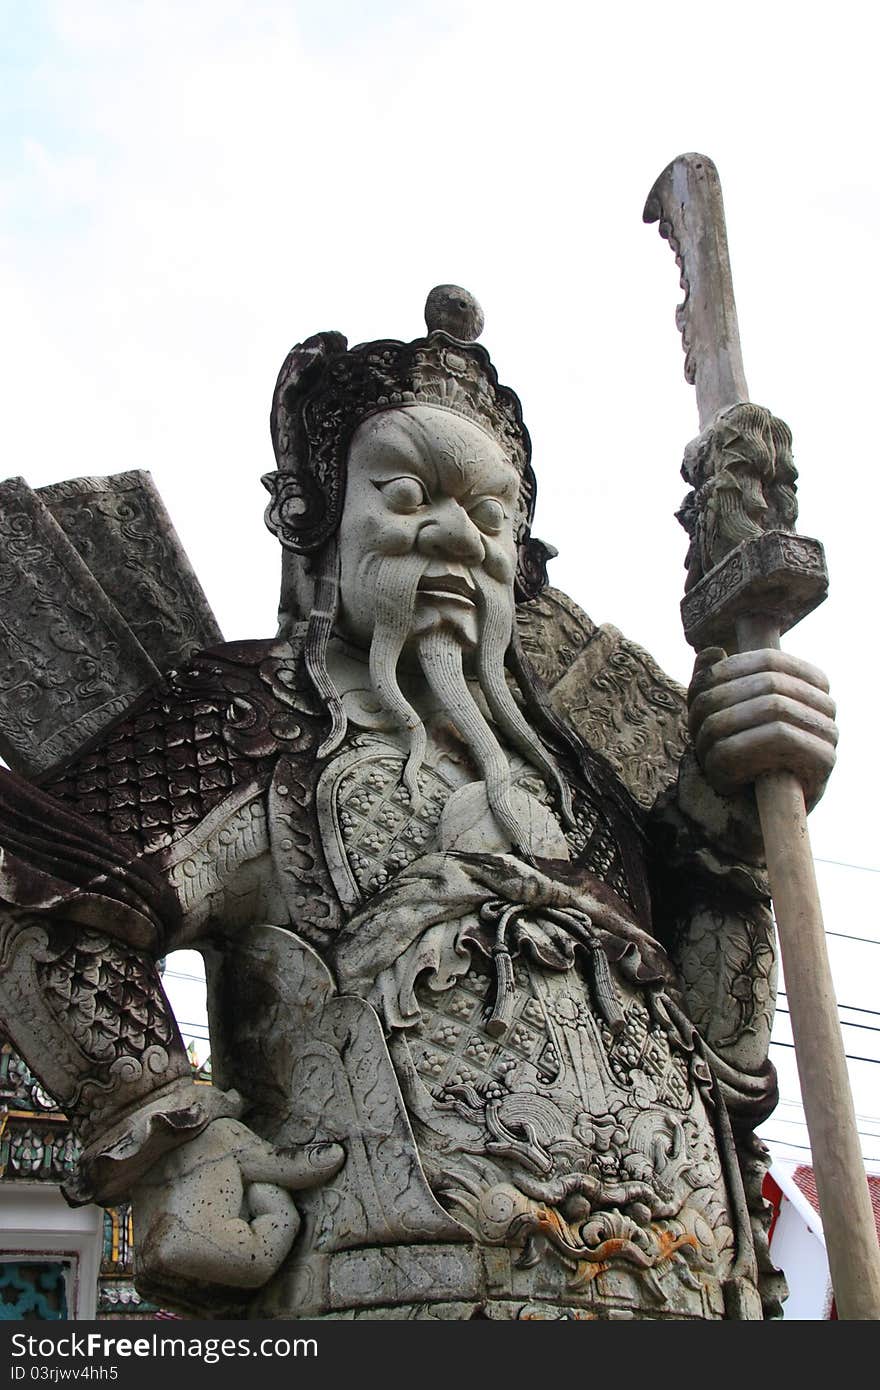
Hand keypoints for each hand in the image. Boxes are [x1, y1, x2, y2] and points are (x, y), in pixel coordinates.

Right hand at [131, 1117, 343, 1309]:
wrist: (148, 1144)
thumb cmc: (199, 1143)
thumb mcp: (248, 1150)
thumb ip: (292, 1166)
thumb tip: (337, 1158)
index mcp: (185, 1247)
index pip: (262, 1263)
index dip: (273, 1221)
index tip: (256, 1187)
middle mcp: (164, 1276)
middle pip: (247, 1282)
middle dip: (259, 1239)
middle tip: (242, 1199)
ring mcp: (156, 1285)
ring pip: (231, 1292)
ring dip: (242, 1255)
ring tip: (224, 1212)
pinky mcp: (154, 1285)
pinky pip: (210, 1293)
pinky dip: (224, 1268)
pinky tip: (216, 1232)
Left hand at [688, 646, 837, 810]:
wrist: (747, 818)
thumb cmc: (734, 757)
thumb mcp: (714, 713)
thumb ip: (710, 680)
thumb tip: (713, 651)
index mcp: (806, 682)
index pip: (767, 659)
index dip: (726, 673)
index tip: (699, 697)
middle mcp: (825, 704)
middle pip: (766, 684)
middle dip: (720, 706)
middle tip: (695, 732)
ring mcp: (829, 733)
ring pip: (771, 709)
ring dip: (724, 732)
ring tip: (705, 754)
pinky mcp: (824, 763)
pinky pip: (777, 740)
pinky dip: (738, 755)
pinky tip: (722, 775)